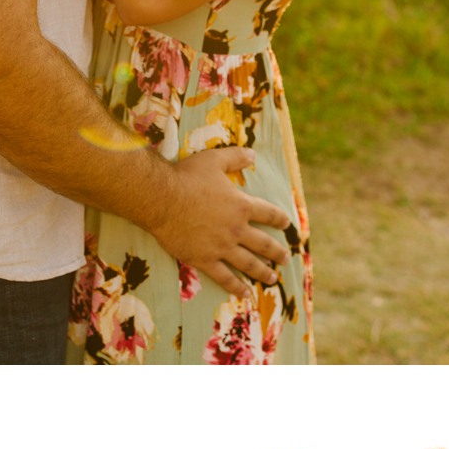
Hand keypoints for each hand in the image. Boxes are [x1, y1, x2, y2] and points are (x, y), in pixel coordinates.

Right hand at [149, 148, 290, 294]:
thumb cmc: (186, 177)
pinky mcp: (204, 259)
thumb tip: (253, 154)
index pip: (268, 214)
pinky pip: (224, 277)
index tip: (287, 225)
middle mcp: (236, 229)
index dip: (279, 219)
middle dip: (277, 252)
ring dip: (263, 272)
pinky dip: (236, 286)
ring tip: (273, 278)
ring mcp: (221, 247)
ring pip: (248, 264)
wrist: (161, 199)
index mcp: (241, 206)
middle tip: (285, 258)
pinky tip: (245, 294)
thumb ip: (235, 157)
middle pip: (263, 244)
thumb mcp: (214, 160)